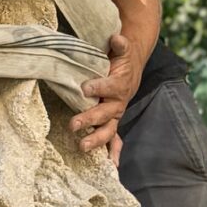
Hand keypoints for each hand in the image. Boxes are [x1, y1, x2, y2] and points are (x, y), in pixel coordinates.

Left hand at [70, 23, 142, 156]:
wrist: (132, 69)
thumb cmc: (121, 60)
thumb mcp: (121, 49)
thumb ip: (120, 44)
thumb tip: (116, 37)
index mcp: (119, 84)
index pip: (109, 86)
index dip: (98, 87)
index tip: (84, 88)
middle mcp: (118, 102)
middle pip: (106, 113)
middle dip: (90, 119)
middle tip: (73, 124)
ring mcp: (115, 115)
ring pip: (108, 130)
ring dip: (96, 140)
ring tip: (82, 146)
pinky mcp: (112, 122)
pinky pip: (114, 140)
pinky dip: (113, 153)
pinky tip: (111, 168)